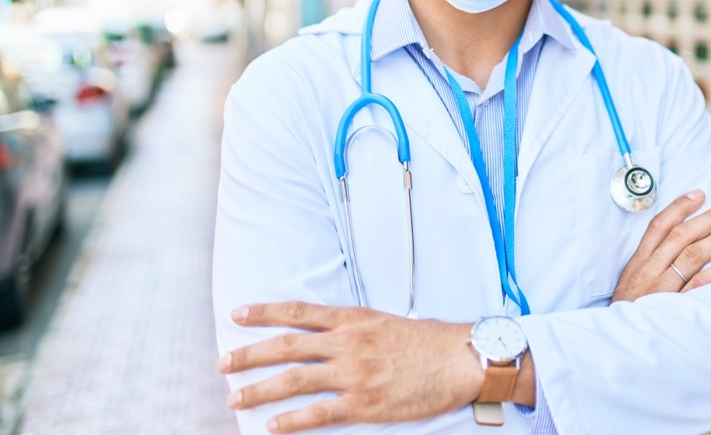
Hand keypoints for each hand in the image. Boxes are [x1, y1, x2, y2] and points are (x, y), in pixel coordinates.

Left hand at [218, 302, 479, 432]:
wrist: (462, 360)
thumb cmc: (432, 342)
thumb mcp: (389, 323)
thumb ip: (357, 328)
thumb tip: (332, 335)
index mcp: (354, 319)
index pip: (299, 312)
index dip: (264, 313)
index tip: (238, 314)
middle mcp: (348, 343)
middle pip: (286, 346)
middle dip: (249, 354)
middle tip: (223, 363)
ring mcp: (354, 374)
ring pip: (294, 380)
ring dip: (259, 389)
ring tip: (235, 398)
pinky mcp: (364, 404)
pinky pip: (318, 414)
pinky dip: (290, 421)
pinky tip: (271, 426)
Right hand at [612, 190, 710, 302]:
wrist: (618, 346)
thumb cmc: (629, 313)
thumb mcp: (631, 282)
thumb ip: (650, 263)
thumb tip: (677, 240)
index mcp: (638, 262)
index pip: (659, 226)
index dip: (680, 206)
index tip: (699, 194)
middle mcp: (650, 271)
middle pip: (681, 236)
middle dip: (708, 219)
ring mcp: (662, 289)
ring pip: (693, 255)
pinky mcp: (675, 308)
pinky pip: (701, 284)